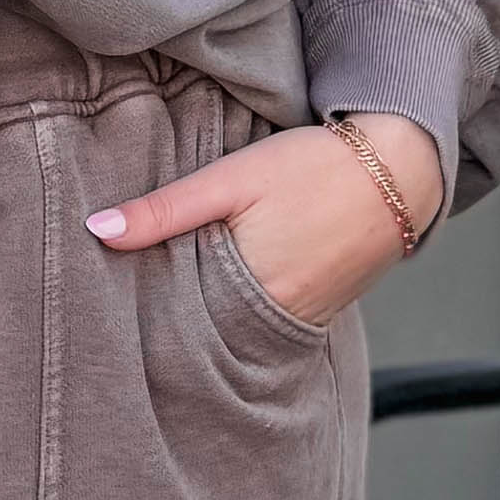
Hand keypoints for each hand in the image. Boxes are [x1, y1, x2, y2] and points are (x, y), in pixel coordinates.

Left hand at [83, 115, 444, 330]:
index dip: (141, 315)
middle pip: (202, 334)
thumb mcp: (232, 177)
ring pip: (233, 330)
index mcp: (246, 292)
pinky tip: (221, 292)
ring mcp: (301, 321)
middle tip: (127, 310)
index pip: (174, 323)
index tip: (106, 309)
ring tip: (168, 301)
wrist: (403, 169)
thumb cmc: (314, 166)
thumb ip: (165, 209)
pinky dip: (241, 310)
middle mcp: (275, 320)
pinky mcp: (319, 312)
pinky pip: (265, 322)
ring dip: (205, 317)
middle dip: (168, 324)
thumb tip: (97, 230)